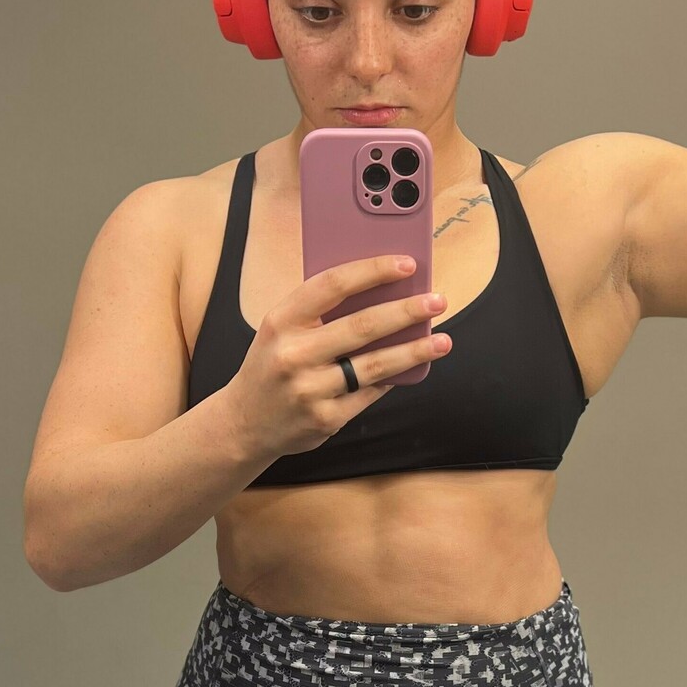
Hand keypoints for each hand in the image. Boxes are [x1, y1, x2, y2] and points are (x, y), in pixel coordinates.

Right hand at [225, 254, 451, 461]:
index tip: (408, 264)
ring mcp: (310, 390)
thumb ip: (320, 311)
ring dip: (414, 351)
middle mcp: (293, 354)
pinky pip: (370, 394)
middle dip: (406, 311)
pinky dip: (393, 379)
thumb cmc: (273, 364)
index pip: (333, 284)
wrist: (244, 423)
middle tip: (437, 300)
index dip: (374, 271)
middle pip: (362, 326)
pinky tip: (413, 368)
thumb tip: (383, 291)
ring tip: (442, 340)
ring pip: (374, 366)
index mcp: (281, 320)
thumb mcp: (280, 329)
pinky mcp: (326, 419)